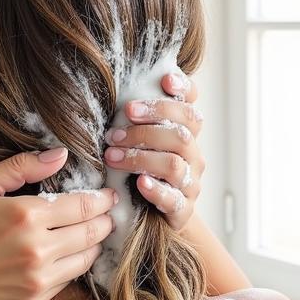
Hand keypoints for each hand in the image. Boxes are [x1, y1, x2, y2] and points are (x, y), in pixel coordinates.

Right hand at [0, 148, 115, 299]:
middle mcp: (37, 249)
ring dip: (94, 244)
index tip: (109, 195)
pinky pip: (68, 281)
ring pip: (86, 259)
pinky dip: (73, 266)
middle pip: (93, 232)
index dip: (103, 199)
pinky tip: (68, 255)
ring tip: (92, 233)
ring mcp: (38, 280)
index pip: (83, 205)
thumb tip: (60, 155)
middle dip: (106, 220)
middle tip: (109, 213)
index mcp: (25, 216)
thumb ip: (20, 167)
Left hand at [102, 71, 203, 229]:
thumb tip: (106, 92)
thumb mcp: (140, 144)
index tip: (164, 81)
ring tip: (112, 157)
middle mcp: (193, 155)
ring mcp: (190, 183)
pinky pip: (173, 198)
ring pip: (174, 164)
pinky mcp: (182, 209)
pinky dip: (157, 190)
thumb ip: (134, 121)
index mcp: (185, 134)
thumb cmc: (142, 172)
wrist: (158, 218)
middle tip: (114, 132)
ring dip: (140, 158)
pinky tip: (140, 184)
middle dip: (147, 128)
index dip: (184, 91)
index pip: (191, 107)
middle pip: (182, 133)